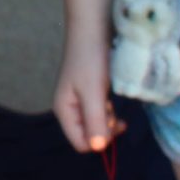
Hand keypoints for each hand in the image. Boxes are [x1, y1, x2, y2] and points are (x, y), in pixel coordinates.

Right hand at [53, 37, 122, 153]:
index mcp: (64, 111)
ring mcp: (77, 101)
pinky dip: (107, 110)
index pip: (81, 143)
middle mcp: (68, 108)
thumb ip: (95, 121)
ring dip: (107, 119)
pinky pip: (98, 112)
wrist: (91, 31)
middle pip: (88, 135)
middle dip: (104, 129)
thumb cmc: (90, 61)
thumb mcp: (93, 93)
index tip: (111, 123)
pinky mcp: (87, 93)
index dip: (98, 139)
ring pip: (95, 124)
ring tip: (112, 103)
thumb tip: (98, 148)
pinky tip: (110, 99)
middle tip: (114, 114)